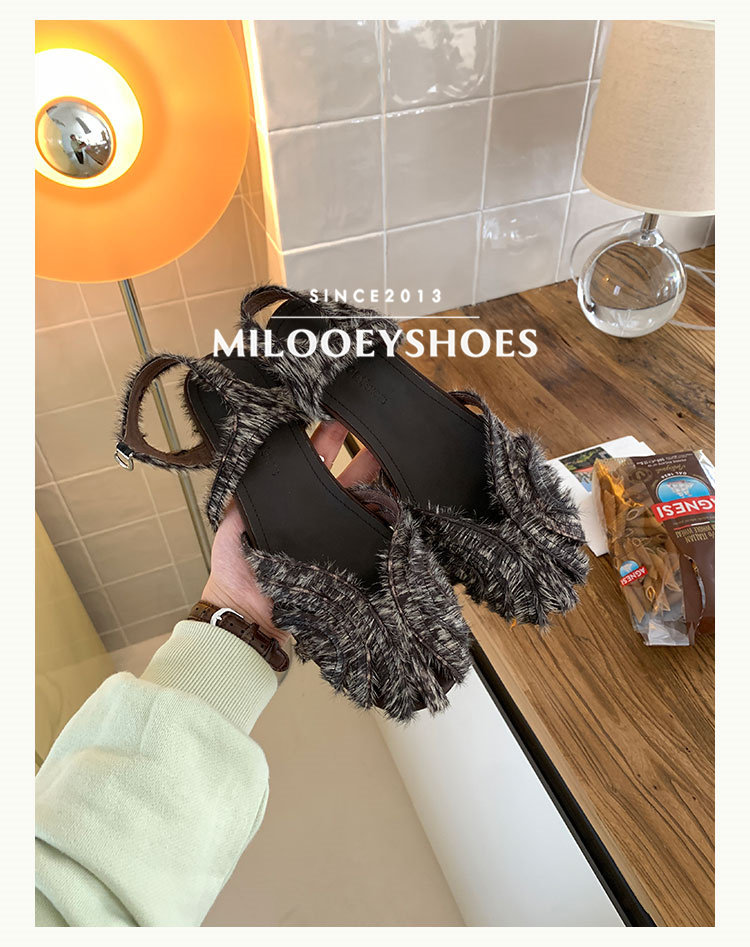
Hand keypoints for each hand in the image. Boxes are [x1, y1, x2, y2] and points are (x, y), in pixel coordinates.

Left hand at [201, 421, 381, 644]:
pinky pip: (364, 532)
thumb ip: (246, 491)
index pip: (310, 464)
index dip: (323, 441)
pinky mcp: (343, 555)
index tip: (334, 419)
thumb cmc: (236, 569)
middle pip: (341, 478)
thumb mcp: (234, 520)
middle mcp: (313, 517)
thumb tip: (252, 453)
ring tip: (386, 457)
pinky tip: (388, 498)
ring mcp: (331, 535)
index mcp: (289, 502)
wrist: (248, 612)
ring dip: (372, 481)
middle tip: (372, 430)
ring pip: (358, 501)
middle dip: (357, 453)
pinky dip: (378, 516)